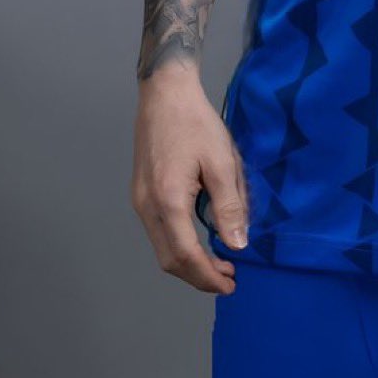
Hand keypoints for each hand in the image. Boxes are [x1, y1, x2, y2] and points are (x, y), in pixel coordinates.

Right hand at [131, 67, 250, 294]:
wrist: (165, 94)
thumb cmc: (196, 123)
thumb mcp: (222, 161)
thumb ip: (230, 206)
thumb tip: (237, 244)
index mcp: (169, 200)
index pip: (186, 256)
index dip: (208, 276)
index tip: (231, 283)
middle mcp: (148, 206)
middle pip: (170, 260)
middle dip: (198, 276)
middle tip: (228, 278)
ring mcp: (140, 200)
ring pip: (162, 248)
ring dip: (188, 262)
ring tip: (218, 261)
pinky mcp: (141, 193)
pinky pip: (158, 231)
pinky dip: (179, 244)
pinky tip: (200, 238)